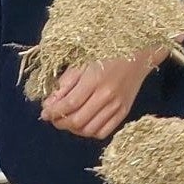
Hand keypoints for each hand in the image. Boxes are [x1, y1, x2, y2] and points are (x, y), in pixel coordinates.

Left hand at [40, 53, 157, 141]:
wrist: (139, 52)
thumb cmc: (107, 52)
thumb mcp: (82, 61)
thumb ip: (65, 83)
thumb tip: (49, 104)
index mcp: (94, 79)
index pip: (69, 105)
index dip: (53, 112)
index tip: (44, 113)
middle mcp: (107, 95)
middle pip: (77, 121)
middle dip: (60, 122)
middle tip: (53, 118)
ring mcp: (117, 106)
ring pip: (89, 130)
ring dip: (73, 129)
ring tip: (67, 121)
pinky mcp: (124, 112)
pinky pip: (104, 132)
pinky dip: (90, 132)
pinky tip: (84, 123)